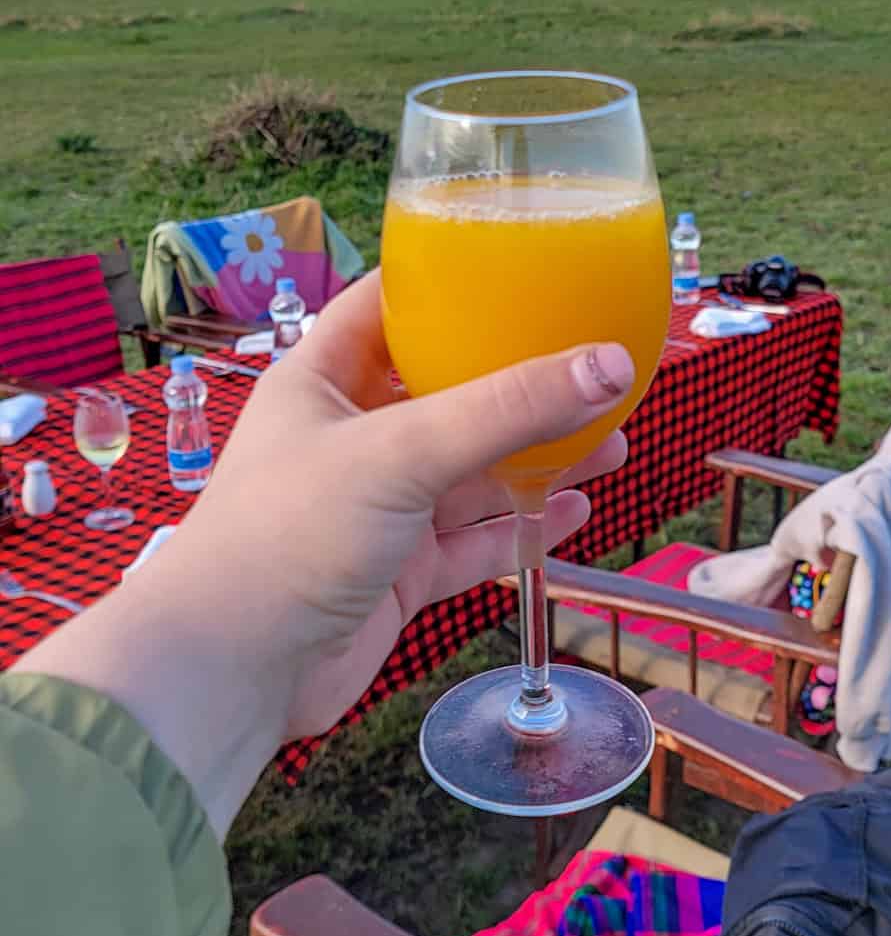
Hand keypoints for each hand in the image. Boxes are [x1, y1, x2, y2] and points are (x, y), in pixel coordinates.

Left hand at [174, 271, 631, 739]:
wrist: (231, 670)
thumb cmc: (286, 536)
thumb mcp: (401, 452)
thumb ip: (507, 410)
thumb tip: (610, 364)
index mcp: (322, 381)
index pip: (388, 308)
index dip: (447, 284)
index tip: (520, 265)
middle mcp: (349, 439)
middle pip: (448, 393)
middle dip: (520, 384)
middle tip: (593, 365)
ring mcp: (376, 510)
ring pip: (471, 472)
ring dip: (537, 459)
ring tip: (613, 440)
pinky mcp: (397, 574)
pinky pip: (473, 541)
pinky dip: (523, 528)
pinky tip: (575, 510)